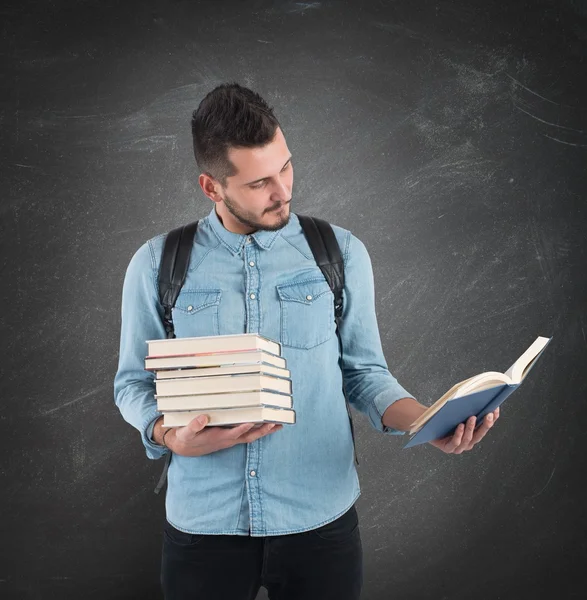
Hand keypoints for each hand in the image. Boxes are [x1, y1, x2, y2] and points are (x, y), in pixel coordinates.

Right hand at [167, 417, 282, 456]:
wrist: (185, 447)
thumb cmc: (187, 438)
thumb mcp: (186, 432)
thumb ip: (193, 426)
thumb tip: (202, 418)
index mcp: (218, 438)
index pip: (234, 433)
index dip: (243, 428)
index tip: (252, 421)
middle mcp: (228, 439)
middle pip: (249, 436)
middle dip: (262, 430)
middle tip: (275, 423)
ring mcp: (231, 439)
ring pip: (251, 436)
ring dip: (264, 431)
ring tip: (278, 424)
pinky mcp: (231, 437)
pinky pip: (248, 434)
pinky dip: (258, 430)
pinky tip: (266, 425)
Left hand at [428, 407, 499, 453]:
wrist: (426, 424)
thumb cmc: (443, 416)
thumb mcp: (457, 411)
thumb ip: (467, 407)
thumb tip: (479, 396)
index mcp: (473, 433)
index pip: (485, 426)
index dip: (492, 418)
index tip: (495, 408)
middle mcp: (468, 442)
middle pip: (479, 434)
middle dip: (485, 424)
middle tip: (488, 414)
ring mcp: (459, 447)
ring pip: (468, 439)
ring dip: (471, 428)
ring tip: (471, 417)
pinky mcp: (448, 448)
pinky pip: (455, 443)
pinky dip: (459, 434)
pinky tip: (460, 426)